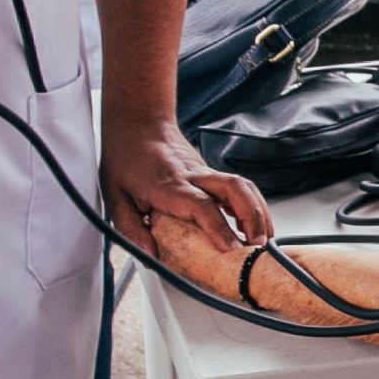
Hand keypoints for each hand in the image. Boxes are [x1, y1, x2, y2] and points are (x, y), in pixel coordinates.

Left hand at [100, 117, 271, 256]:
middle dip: (252, 217)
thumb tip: (149, 256)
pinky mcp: (210, 172)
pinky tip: (254, 224)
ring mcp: (205, 172)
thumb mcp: (114, 197)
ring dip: (258, 211)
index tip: (231, 249)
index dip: (218, 227)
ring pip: (242, 185)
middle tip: (258, 245)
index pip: (201, 205)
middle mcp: (192, 176)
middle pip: (234, 189)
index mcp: (168, 185)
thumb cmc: (125, 157)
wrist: (138, 122)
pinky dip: (252, 204)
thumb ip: (131, 229)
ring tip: (264, 239)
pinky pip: (239, 186)